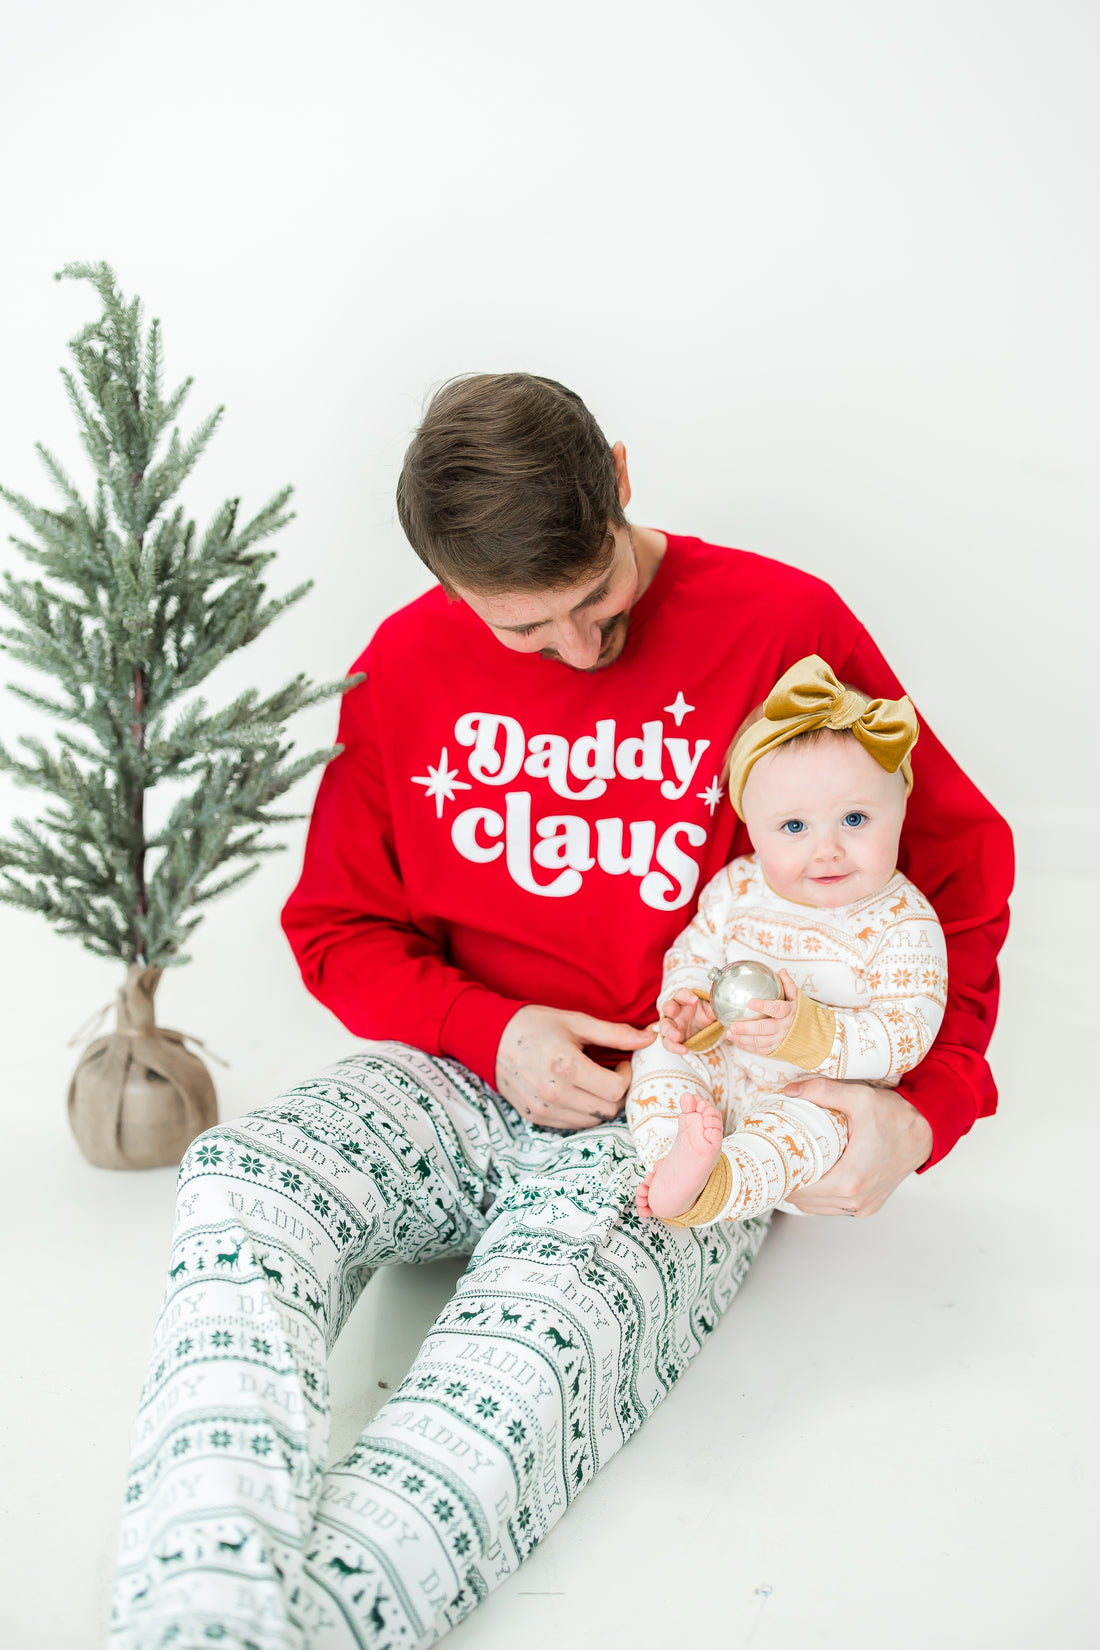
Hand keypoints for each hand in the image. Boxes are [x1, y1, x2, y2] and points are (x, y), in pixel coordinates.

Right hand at [496, 1004, 655, 1130]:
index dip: (626, 1076)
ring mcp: (543, 1109)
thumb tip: (648, 1038)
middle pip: (608, 1109)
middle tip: (609, 1072)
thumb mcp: (576, 1021)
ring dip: (601, 1104)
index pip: (616, 1089)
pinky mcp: (536, 1118)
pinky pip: (573, 1124)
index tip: (620, 1062)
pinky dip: (583, 1112)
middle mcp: (554, 1093)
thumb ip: (615, 1033)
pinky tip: (575, 1090)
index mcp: (566, 1066)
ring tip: (591, 1081)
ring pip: (593, 1121)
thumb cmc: (535, 1025)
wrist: (491, 1038)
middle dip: (617, 1092)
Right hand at [658, 989, 715, 1047]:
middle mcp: (675, 1011)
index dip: (686, 996)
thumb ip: (714, 1009)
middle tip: (673, 1011)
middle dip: (669, 1008)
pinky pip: (668, 1043)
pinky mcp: (671, 1038)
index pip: (681, 994)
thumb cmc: (704, 1014)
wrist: (703, 1029)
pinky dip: (675, 1047)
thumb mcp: (711, 1010)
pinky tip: (684, 1050)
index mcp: (684, 1000)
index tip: (695, 1000)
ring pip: (664, 1026)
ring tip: (678, 1037)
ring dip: (669, 1031)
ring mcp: (671, 1025)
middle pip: (667, 1006)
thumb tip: (722, 1009)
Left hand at [725, 968, 798, 1056]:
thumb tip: (781, 971)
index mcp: (789, 1013)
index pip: (777, 1009)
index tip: (751, 1002)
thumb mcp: (798, 998)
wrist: (815, 1036)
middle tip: (732, 1025)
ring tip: (729, 1033)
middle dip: (746, 1028)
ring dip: (742, 1038)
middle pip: (764, 1029)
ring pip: (759, 1042)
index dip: (764, 1006)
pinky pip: (759, 1050)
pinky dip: (746, 1046)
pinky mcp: (776, 1049)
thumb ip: (788, 985)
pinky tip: (735, 1040)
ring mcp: (780, 1040)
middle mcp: (784, 1028)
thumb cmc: (802, 1014)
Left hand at [782, 1076, 933, 1216]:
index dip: (781, 1177)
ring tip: (792, 1168)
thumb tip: (790, 1090)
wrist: (928, 1131)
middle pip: (805, 1202)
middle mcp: (856, 1201)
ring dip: (804, 1193)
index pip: (800, 1190)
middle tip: (776, 1160)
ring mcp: (864, 1207)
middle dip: (788, 1183)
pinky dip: (821, 1198)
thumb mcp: (859, 1097)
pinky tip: (814, 1178)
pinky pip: (835, 1208)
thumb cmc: (897, 1117)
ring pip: (819, 1209)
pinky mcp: (869, 1206)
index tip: (770, 1160)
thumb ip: (822, 1091)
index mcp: (850, 1181)